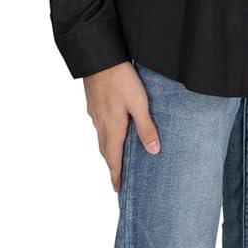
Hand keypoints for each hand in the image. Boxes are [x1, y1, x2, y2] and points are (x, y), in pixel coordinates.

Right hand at [83, 61, 160, 191]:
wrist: (99, 58)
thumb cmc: (121, 79)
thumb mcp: (139, 103)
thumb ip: (146, 127)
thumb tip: (153, 151)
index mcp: (113, 127)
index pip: (113, 158)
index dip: (116, 175)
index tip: (118, 190)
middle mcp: (101, 123)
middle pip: (105, 151)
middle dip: (111, 167)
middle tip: (117, 180)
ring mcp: (95, 113)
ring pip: (101, 138)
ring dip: (107, 152)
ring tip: (115, 160)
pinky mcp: (93, 103)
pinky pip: (99, 126)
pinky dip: (105, 136)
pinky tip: (110, 131)